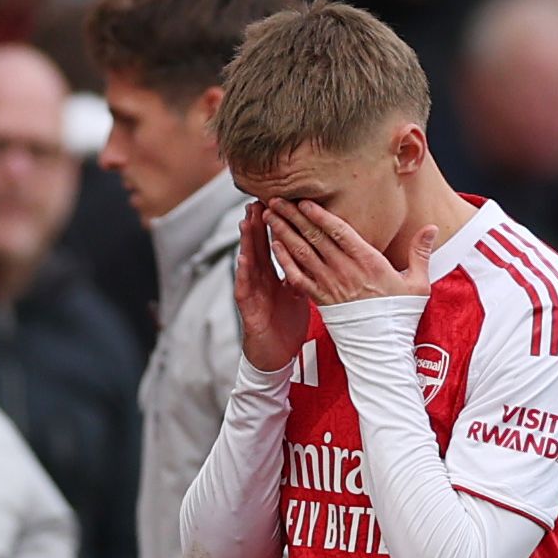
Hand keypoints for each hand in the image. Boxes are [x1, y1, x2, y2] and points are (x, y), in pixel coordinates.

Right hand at [233, 201, 314, 371]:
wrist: (276, 356)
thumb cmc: (286, 325)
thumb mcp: (297, 296)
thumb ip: (300, 275)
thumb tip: (315, 258)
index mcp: (274, 276)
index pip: (272, 245)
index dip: (273, 225)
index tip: (277, 204)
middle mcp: (261, 281)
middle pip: (258, 248)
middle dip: (257, 225)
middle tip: (257, 201)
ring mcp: (253, 293)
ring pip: (248, 263)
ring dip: (246, 242)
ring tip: (246, 221)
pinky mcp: (248, 309)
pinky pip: (245, 288)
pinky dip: (243, 273)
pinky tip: (243, 258)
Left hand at [263, 199, 434, 306]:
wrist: (382, 348)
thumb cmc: (400, 315)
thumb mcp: (418, 283)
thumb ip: (421, 252)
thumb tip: (433, 228)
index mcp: (368, 262)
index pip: (340, 232)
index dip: (320, 215)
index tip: (305, 200)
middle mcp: (345, 271)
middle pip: (315, 238)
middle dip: (294, 217)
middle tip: (276, 199)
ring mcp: (330, 285)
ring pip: (302, 254)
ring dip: (284, 233)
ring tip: (270, 215)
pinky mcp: (320, 300)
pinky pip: (297, 277)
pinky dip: (284, 260)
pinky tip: (274, 246)